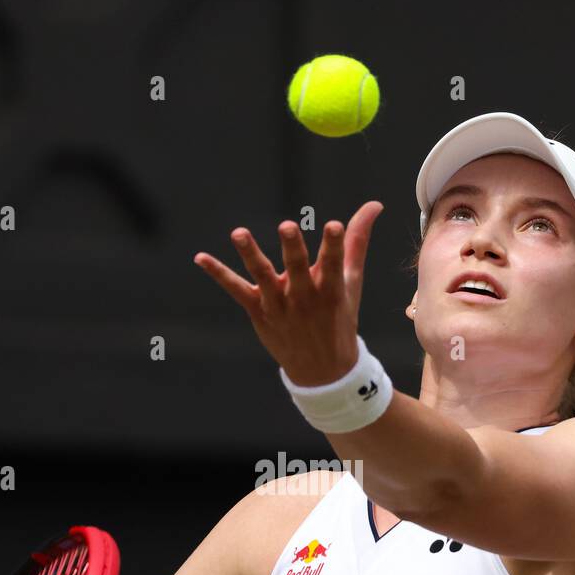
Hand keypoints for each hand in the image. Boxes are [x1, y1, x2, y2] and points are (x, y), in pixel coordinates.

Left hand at [193, 200, 383, 385]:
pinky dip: (218, 274)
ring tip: (239, 232)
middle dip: (293, 248)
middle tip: (287, 226)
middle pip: (296, 269)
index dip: (334, 244)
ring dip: (250, 254)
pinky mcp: (259, 311)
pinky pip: (236, 289)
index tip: (335, 225)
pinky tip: (200, 258)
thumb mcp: (350, 282)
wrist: (323, 370)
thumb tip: (374, 205)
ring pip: (263, 277)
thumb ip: (356, 241)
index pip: (332, 263)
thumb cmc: (338, 318)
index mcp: (330, 290)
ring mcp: (278, 305)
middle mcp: (303, 297)